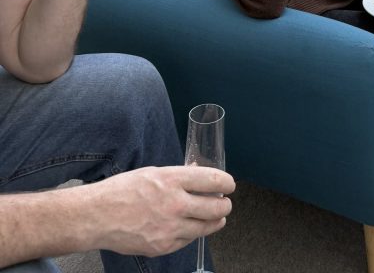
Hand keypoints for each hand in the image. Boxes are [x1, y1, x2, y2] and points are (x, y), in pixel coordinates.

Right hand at [84, 165, 233, 256]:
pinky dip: (193, 233)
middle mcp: (174, 204)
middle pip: (216, 207)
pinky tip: (191, 227)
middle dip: (225, 204)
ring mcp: (170, 228)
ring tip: (217, 217)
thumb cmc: (122, 191)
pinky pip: (188, 240)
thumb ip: (178, 176)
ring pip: (207, 227)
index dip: (227, 183)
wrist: (97, 217)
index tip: (229, 184)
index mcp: (172, 180)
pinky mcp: (163, 247)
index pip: (213, 180)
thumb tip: (198, 174)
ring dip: (215, 221)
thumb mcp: (153, 173)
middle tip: (225, 202)